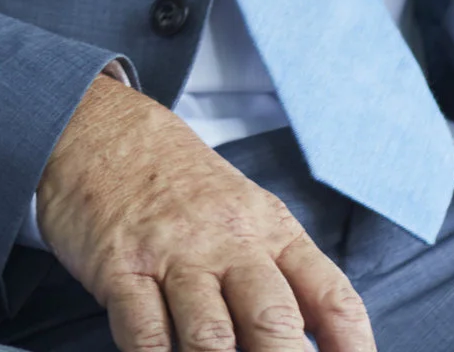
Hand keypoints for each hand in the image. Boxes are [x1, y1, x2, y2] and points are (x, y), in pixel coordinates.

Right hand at [35, 77, 373, 351]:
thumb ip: (279, 272)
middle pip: (274, 324)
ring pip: (210, 338)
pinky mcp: (119, 267)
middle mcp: (227, 242)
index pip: (332, 299)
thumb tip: (311, 342)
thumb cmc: (177, 181)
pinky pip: (144, 334)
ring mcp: (172, 255)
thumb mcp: (243, 210)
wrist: (98, 124)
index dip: (355, 349)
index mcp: (270, 229)